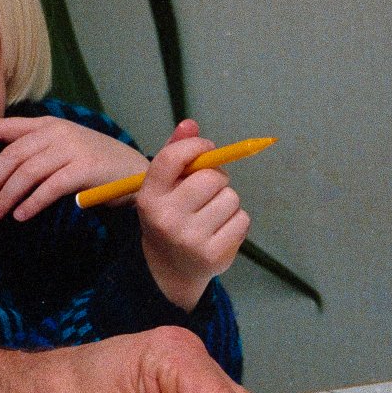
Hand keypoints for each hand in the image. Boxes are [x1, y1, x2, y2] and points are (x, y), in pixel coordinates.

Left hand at [0, 115, 149, 221]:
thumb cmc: (92, 164)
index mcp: (46, 125)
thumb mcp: (61, 148)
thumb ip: (33, 152)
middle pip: (11, 156)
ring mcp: (71, 149)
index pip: (5, 126)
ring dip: (6, 196)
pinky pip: (49, 188)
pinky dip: (31, 202)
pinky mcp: (84, 170)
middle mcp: (56, 133)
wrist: (135, 172)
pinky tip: (20, 215)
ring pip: (27, 173)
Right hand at [137, 120, 250, 309]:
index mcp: (149, 197)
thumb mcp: (163, 186)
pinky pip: (242, 220)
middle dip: (216, 178)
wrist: (168, 268)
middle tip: (208, 190)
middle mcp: (166, 218)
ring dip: (227, 201)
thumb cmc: (169, 215)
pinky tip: (220, 229)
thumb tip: (190, 124)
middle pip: (211, 178)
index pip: (172, 158)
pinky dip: (236, 221)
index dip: (196, 146)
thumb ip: (175, 153)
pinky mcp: (213, 254)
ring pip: (231, 198)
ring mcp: (190, 238)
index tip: (206, 148)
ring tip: (212, 213)